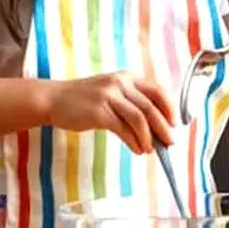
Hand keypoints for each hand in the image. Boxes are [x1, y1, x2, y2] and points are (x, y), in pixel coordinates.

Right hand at [45, 72, 175, 154]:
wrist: (53, 99)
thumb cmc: (85, 99)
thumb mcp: (111, 91)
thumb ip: (132, 102)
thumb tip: (155, 126)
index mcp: (128, 77)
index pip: (158, 90)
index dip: (170, 108)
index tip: (175, 123)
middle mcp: (120, 83)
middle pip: (150, 107)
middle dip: (163, 127)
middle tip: (170, 142)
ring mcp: (109, 96)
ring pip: (139, 119)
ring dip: (148, 137)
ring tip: (150, 150)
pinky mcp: (98, 112)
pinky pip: (123, 129)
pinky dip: (133, 141)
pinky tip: (137, 149)